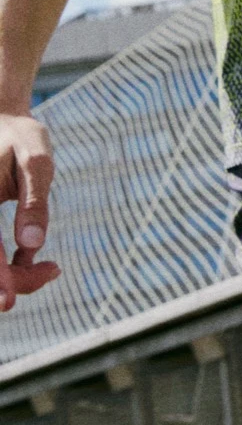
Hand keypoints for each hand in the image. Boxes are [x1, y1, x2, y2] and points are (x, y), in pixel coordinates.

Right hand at [0, 110, 61, 311]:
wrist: (2, 121)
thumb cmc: (20, 138)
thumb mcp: (35, 161)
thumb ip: (34, 202)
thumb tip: (32, 244)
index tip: (8, 302)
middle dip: (14, 278)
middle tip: (53, 271)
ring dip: (14, 275)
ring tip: (51, 269)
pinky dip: (12, 267)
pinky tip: (36, 259)